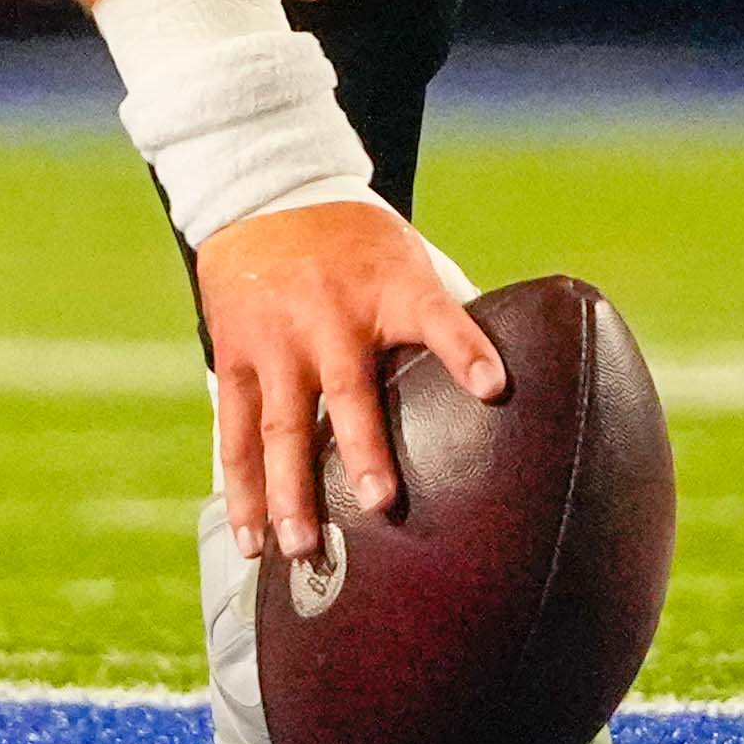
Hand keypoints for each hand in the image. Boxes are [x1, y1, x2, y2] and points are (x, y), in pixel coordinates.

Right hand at [196, 196, 503, 559]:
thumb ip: (445, 314)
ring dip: (290, 491)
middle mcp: (331, 317)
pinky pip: (234, 433)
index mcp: (389, 288)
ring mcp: (278, 341)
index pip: (437, 315)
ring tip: (304, 548)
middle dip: (364, 448)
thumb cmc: (358, 245)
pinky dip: (241, 489)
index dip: (466, 349)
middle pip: (349, 389)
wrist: (268, 195)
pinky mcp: (235, 357)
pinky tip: (250, 539)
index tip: (495, 387)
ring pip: (281, 425)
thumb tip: (509, 382)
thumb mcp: (408, 260)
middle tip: (380, 503)